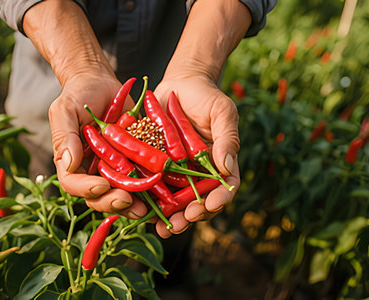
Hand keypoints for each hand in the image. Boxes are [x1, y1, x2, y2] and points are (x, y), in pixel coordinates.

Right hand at [49, 72, 147, 218]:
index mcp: (71, 162)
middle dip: (113, 202)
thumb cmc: (79, 94)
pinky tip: (160, 196)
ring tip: (146, 208)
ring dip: (132, 205)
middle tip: (127, 201)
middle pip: (98, 196)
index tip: (102, 185)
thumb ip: (64, 137)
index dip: (87, 189)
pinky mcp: (132, 163)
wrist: (101, 83)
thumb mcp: (66, 111)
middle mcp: (91, 170)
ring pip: (120, 195)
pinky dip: (149, 191)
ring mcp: (112, 169)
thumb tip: (68, 164)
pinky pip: (140, 181)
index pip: (74, 184)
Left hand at [153, 74, 240, 237]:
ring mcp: (176, 171)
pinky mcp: (155, 165)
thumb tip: (227, 168)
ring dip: (168, 216)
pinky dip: (147, 198)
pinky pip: (151, 184)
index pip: (223, 188)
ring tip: (161, 226)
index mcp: (218, 163)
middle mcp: (197, 172)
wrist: (179, 84)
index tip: (210, 206)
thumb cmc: (206, 96)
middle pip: (197, 201)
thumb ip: (227, 139)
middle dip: (188, 216)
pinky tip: (140, 207)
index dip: (218, 200)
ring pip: (173, 200)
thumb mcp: (222, 113)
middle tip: (179, 224)